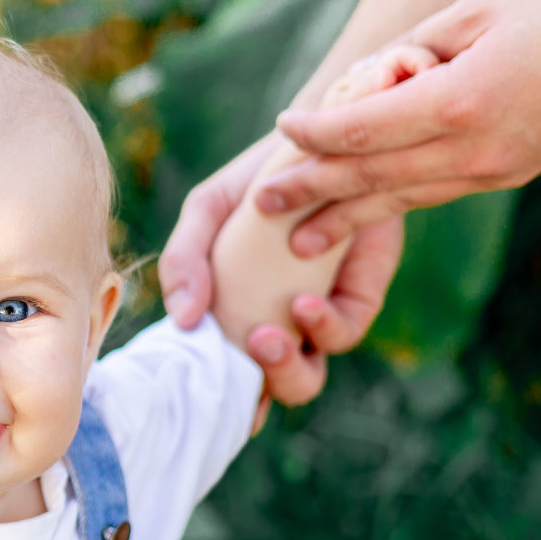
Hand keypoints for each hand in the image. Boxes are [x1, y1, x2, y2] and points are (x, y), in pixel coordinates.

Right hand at [160, 137, 404, 406]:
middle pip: (258, 392)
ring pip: (303, 380)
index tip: (190, 392)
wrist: (330, 143)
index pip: (213, 373)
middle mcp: (270, 328)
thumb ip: (183, 260)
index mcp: (226, 314)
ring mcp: (314, 322)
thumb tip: (183, 319)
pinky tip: (304, 304)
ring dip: (282, 372)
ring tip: (265, 339)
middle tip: (235, 357)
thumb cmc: (260, 181)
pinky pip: (341, 334)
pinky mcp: (357, 302)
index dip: (204, 396)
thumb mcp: (207, 210)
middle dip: (249, 390)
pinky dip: (321, 327)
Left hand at [260, 0, 540, 255]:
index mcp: (459, 101)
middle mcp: (469, 148)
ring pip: (399, 199)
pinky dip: (387, 208)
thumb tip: (370, 75)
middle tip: (261, 207)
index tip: (284, 124)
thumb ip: (420, 43)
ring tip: (296, 241)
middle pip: (369, 177)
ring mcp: (488, 170)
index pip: (362, 128)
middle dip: (311, 192)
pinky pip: (431, 195)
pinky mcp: (503, 176)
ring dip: (343, 219)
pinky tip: (359, 218)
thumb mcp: (486, 7)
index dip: (315, 131)